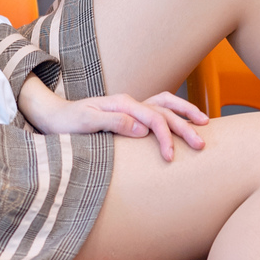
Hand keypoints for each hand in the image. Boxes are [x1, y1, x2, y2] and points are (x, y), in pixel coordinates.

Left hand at [17, 77, 206, 162]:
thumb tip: (142, 129)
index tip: (171, 157)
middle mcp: (129, 102)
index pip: (153, 118)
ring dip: (185, 113)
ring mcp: (130, 107)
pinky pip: (157, 110)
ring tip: (204, 123)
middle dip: (185, 126)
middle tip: (201, 145)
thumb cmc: (69, 122)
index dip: (165, 137)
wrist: (55, 115)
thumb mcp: (87, 123)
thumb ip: (114, 123)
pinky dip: (173, 113)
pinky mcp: (129, 114)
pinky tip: (183, 123)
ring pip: (166, 105)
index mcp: (122, 103)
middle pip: (165, 110)